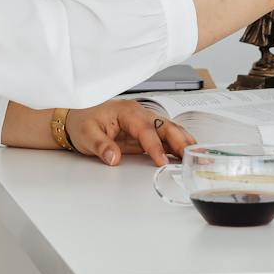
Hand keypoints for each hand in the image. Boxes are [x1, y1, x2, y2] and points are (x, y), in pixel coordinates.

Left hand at [63, 100, 194, 166]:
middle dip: (179, 140)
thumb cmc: (82, 123)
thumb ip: (102, 146)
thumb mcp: (87, 136)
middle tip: (191, 155)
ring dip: (183, 140)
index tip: (161, 161)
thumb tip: (114, 158)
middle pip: (164, 125)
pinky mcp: (144, 130)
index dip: (155, 146)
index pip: (145, 129)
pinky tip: (186, 153)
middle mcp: (139, 113)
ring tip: (197, 154)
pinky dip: (177, 143)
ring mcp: (143, 121)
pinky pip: (164, 135)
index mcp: (126, 112)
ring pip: (168, 128)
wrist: (75, 119)